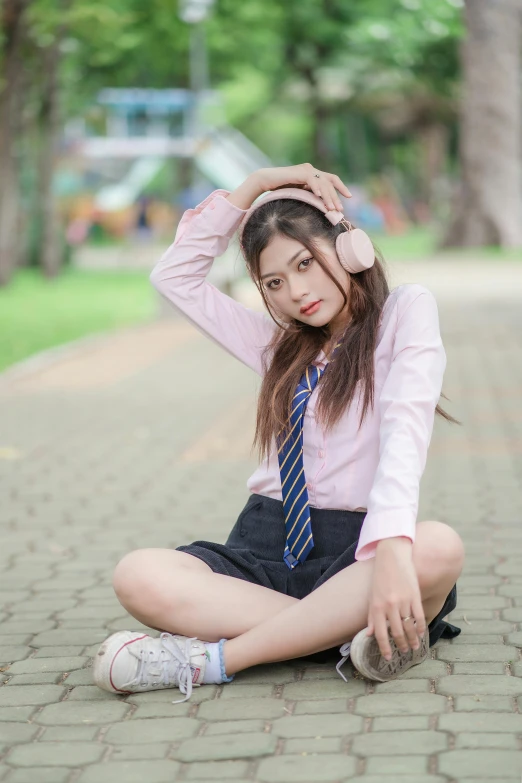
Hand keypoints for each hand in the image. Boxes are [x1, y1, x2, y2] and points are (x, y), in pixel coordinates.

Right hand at [253, 163, 350, 211]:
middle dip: (336, 196)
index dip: (341, 187)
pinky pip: (311, 180)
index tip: (349, 197)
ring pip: (322, 183)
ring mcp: (305, 170)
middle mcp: (311, 169)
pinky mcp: (299, 172)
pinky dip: (316, 188)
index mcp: (313, 173)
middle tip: (339, 209)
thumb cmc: (279, 189)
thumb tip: (321, 206)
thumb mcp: (299, 193)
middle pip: (329, 182)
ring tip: (331, 208)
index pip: (331, 179)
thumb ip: (309, 195)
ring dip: (328, 196)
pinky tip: (319, 197)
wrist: (265, 181)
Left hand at [367, 537, 425, 660]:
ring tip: (414, 647)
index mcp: (377, 606)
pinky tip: (421, 634)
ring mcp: (403, 601)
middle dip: (401, 645)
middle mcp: (390, 606)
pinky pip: (419, 616)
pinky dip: (421, 627)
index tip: (389, 658)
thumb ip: (372, 616)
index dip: (385, 648)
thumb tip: (369, 634)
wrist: (392, 556)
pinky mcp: (415, 595)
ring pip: (409, 627)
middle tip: (404, 653)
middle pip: (397, 632)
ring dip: (412, 640)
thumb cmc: (380, 577)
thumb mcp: (372, 596)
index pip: (380, 634)